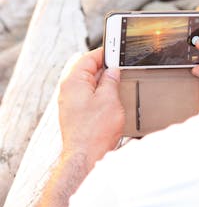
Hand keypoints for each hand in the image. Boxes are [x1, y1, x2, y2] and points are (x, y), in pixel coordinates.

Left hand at [58, 48, 124, 169]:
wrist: (86, 156)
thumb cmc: (94, 131)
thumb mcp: (109, 99)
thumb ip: (111, 81)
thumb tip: (112, 71)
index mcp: (73, 82)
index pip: (88, 58)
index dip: (104, 53)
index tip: (116, 50)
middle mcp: (68, 91)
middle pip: (87, 70)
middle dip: (105, 68)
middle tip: (121, 68)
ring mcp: (70, 103)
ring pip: (89, 84)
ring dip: (103, 82)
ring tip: (118, 85)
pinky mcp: (75, 113)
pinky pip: (88, 96)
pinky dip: (100, 93)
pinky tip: (111, 99)